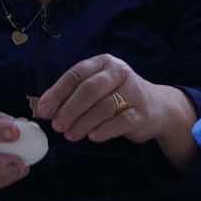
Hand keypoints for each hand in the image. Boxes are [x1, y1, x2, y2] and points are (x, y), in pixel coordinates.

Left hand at [36, 53, 187, 149]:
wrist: (157, 107)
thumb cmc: (117, 96)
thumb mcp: (96, 89)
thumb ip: (72, 96)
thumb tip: (44, 109)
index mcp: (104, 63)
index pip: (77, 74)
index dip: (58, 92)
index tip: (43, 110)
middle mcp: (120, 72)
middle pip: (90, 89)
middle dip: (70, 109)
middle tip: (57, 126)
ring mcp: (134, 92)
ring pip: (104, 106)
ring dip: (84, 122)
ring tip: (70, 135)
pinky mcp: (142, 113)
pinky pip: (121, 121)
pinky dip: (104, 130)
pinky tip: (92, 137)